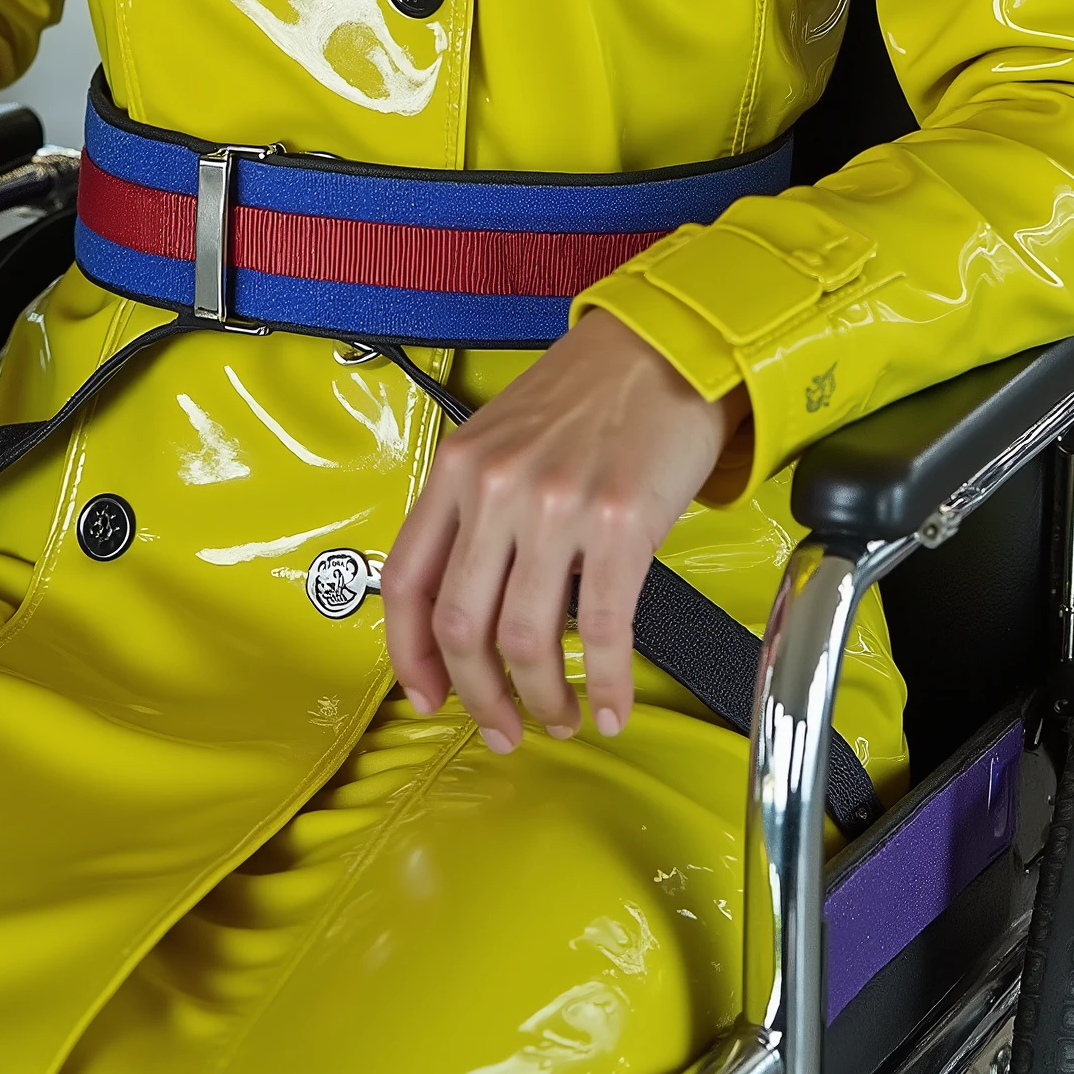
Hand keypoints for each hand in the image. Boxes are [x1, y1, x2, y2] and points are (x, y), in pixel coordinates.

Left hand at [383, 310, 746, 752]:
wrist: (668, 346)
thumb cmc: (592, 391)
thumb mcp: (504, 434)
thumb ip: (476, 507)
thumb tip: (469, 602)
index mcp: (458, 467)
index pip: (405, 581)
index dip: (409, 656)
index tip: (426, 697)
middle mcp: (497, 488)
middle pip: (460, 626)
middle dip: (477, 696)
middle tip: (500, 728)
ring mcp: (557, 507)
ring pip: (525, 640)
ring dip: (541, 699)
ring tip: (558, 717)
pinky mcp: (622, 524)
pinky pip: (600, 632)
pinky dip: (603, 685)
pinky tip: (611, 706)